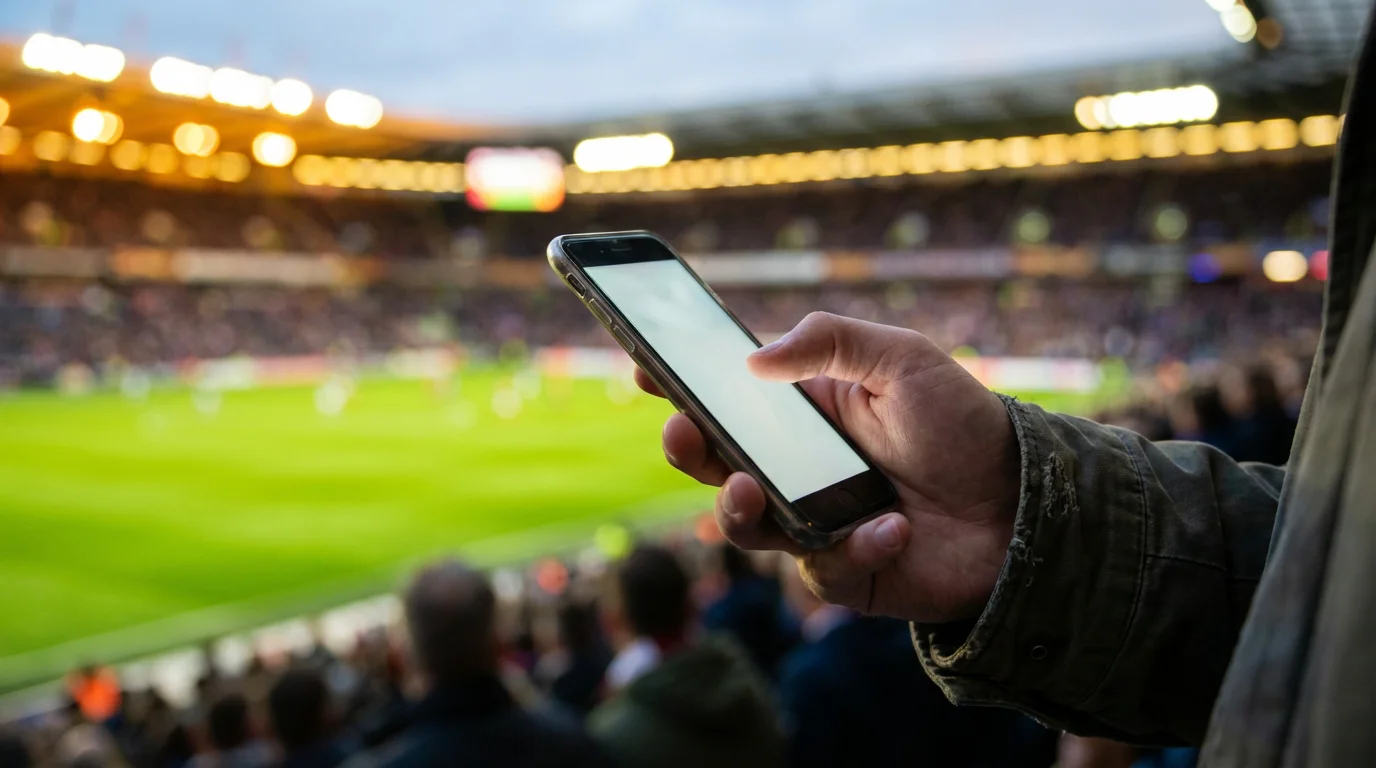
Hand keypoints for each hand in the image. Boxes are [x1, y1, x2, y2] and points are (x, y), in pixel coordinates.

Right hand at [636, 312, 1019, 623]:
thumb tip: (753, 359)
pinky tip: (894, 528)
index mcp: (803, 412)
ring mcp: (815, 521)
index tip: (644, 365)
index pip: (725, 397)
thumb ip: (832, 341)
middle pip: (715, 464)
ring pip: (746, 525)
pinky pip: (822, 568)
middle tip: (683, 431)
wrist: (1024, 503)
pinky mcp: (845, 570)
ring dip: (736, 509)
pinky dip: (854, 548)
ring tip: (750, 489)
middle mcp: (797, 467)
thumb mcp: (904, 357)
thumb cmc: (961, 423)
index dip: (679, 383)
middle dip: (687, 448)